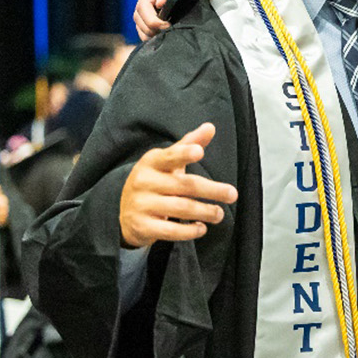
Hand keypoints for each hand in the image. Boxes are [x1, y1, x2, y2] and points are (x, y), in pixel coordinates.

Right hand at [119, 123, 237, 246]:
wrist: (124, 213)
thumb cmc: (155, 181)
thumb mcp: (167, 162)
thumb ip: (188, 145)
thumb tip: (211, 127)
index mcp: (151, 162)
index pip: (169, 156)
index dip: (184, 154)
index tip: (200, 152)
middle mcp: (143, 181)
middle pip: (185, 185)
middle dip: (212, 190)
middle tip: (232, 195)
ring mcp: (141, 205)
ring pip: (181, 208)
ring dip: (206, 212)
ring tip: (219, 214)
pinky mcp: (142, 226)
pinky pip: (171, 231)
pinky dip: (190, 231)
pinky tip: (202, 228)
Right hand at [133, 0, 221, 39]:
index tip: (162, 5)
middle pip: (144, 2)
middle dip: (151, 19)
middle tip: (166, 29)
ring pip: (139, 13)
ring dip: (146, 27)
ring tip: (161, 36)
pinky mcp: (149, 2)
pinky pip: (140, 18)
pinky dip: (145, 30)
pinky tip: (155, 38)